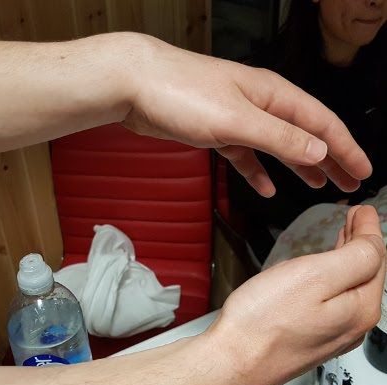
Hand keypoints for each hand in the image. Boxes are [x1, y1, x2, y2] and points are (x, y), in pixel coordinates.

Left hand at [122, 36, 371, 196]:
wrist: (135, 85)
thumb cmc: (181, 92)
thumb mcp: (236, 119)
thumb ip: (279, 136)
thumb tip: (320, 150)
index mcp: (273, 95)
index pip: (322, 123)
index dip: (346, 149)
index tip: (363, 172)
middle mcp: (258, 104)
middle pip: (304, 135)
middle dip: (329, 160)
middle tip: (348, 183)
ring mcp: (236, 117)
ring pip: (276, 146)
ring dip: (298, 166)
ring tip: (317, 185)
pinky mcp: (214, 130)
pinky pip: (244, 154)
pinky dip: (256, 170)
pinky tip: (264, 186)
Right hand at [209, 205, 384, 384]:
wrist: (233, 360)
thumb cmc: (263, 321)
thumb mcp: (313, 275)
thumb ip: (353, 257)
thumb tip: (373, 241)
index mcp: (359, 307)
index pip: (376, 257)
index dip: (369, 228)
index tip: (364, 210)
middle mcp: (352, 325)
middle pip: (366, 274)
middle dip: (362, 243)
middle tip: (357, 220)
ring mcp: (332, 334)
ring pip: (349, 288)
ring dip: (348, 259)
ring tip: (343, 240)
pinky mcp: (311, 338)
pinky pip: (333, 302)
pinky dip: (333, 278)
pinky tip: (321, 273)